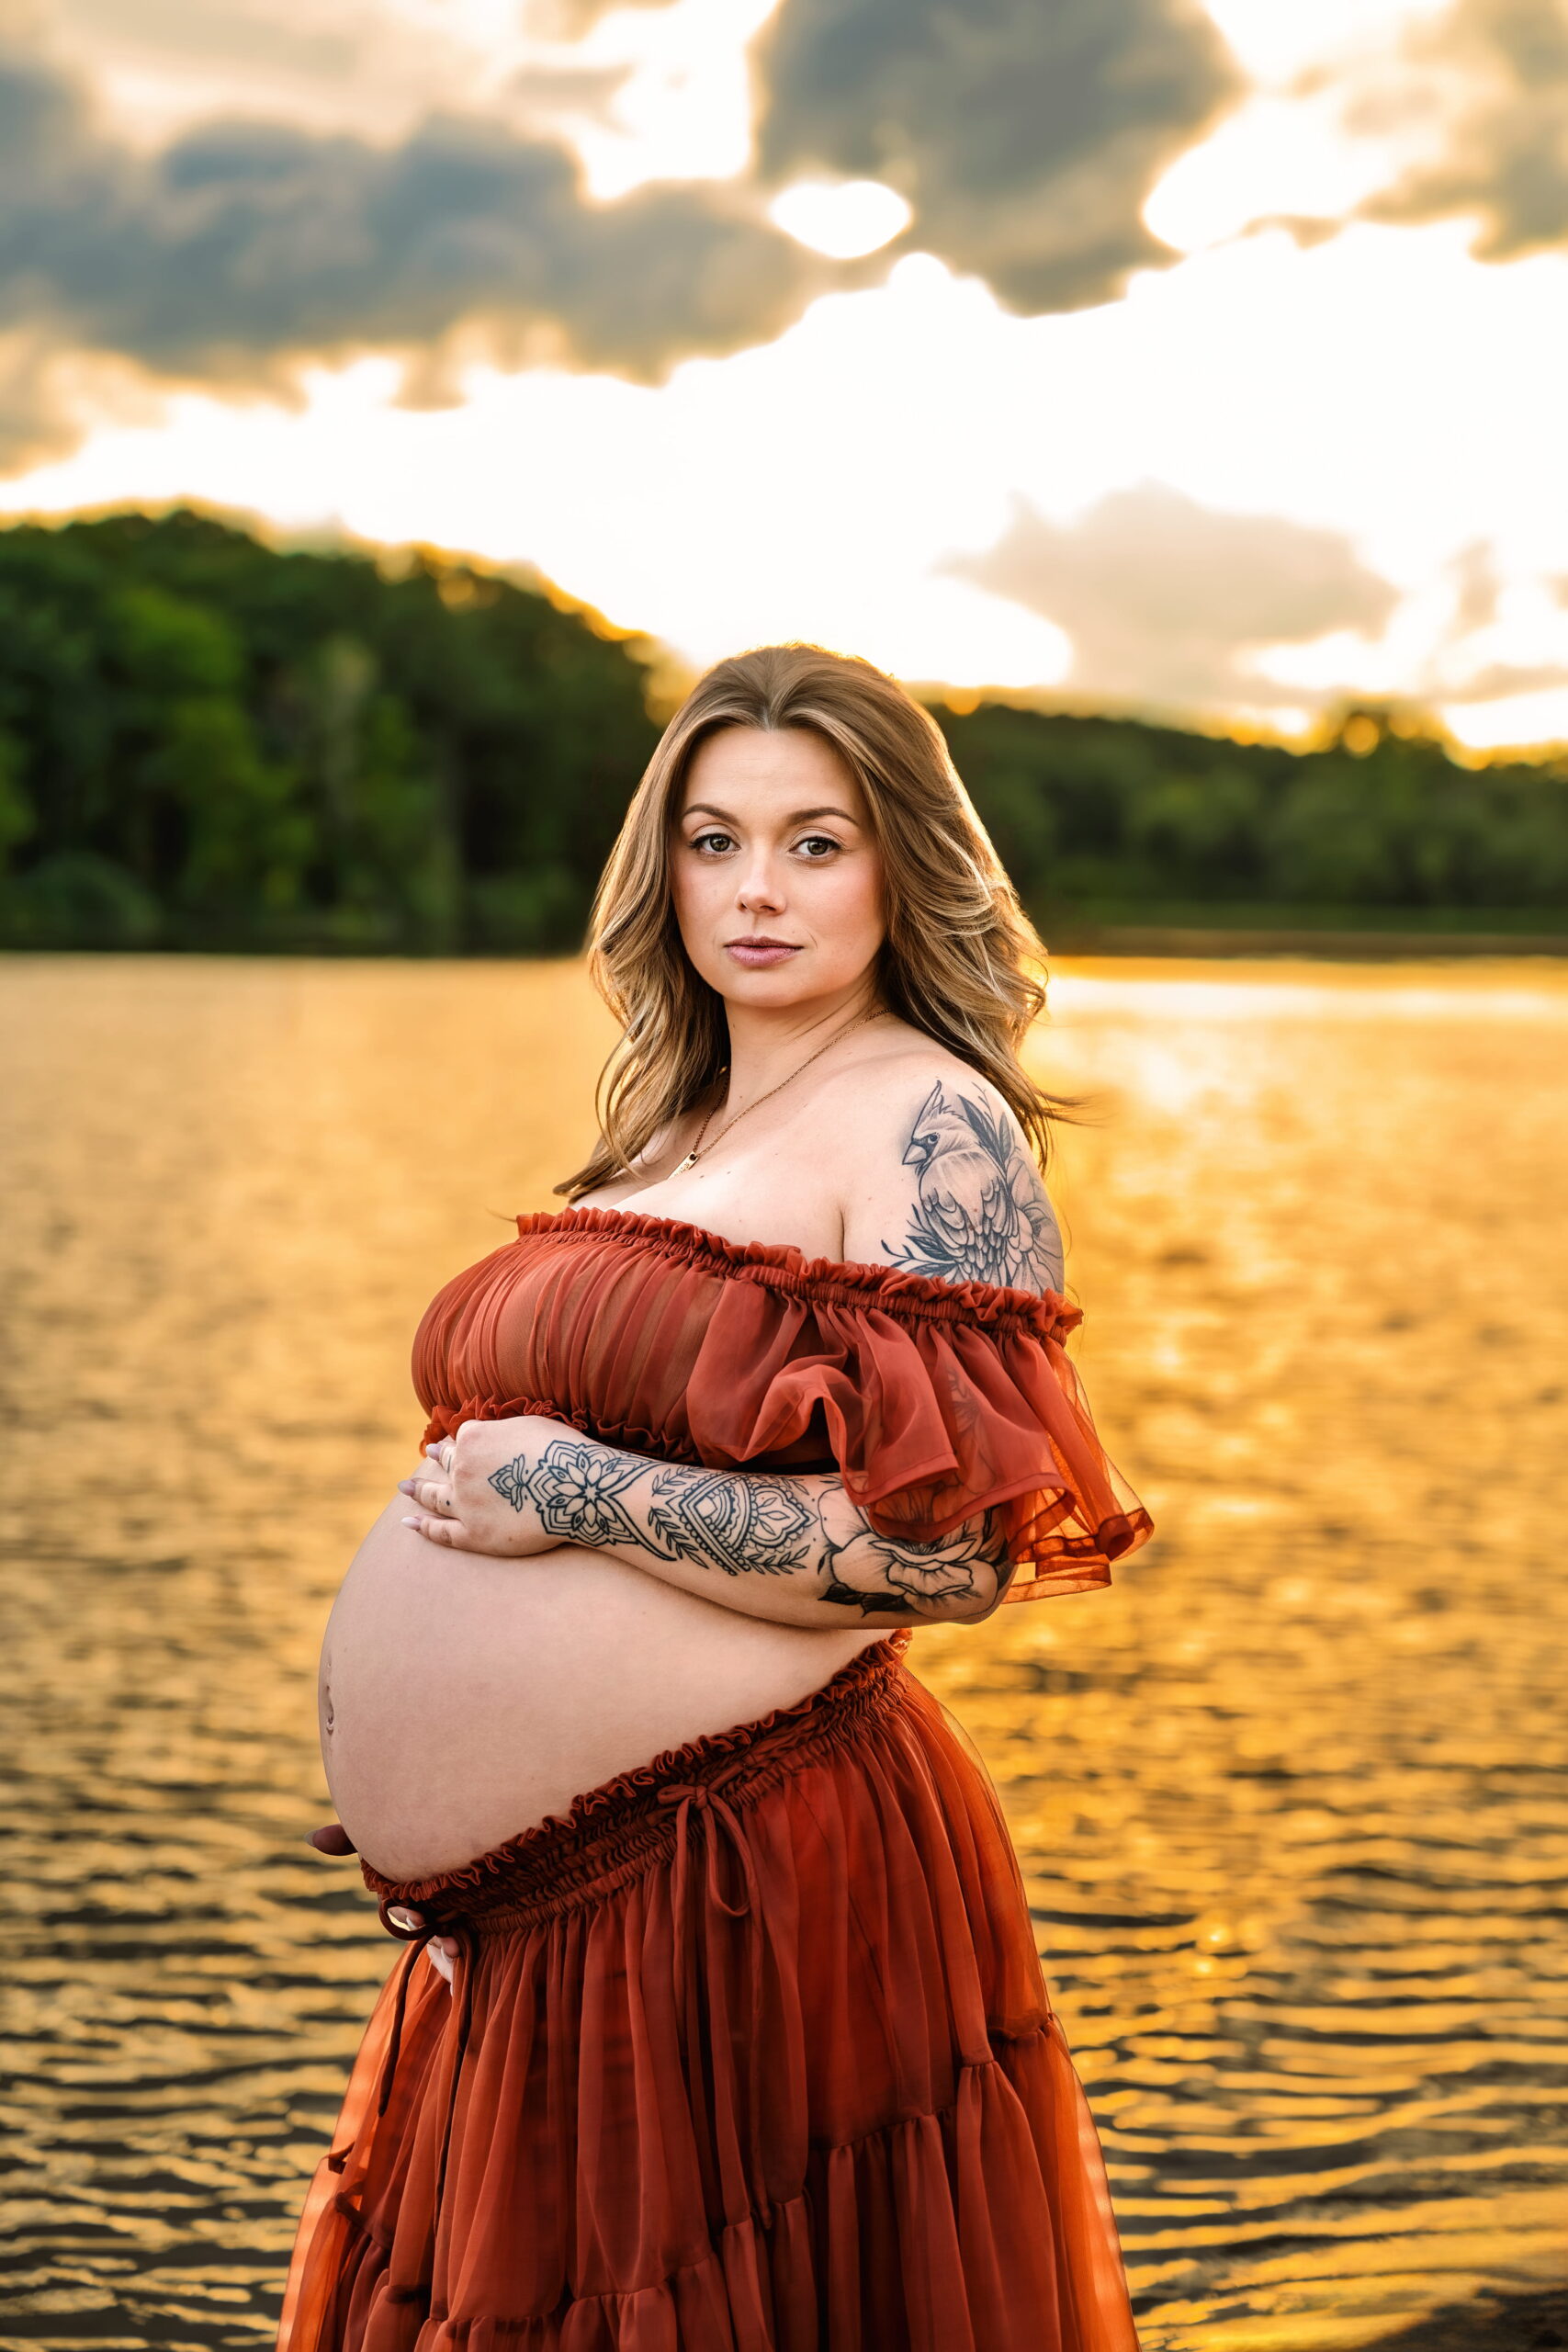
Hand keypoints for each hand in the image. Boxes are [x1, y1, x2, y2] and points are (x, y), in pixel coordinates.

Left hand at [399, 1416, 581, 1556]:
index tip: (453, 1443)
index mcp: (473, 1439)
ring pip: (435, 1498)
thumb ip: (500, 1430)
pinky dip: (424, 1528)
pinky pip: (442, 1532)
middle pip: (445, 1464)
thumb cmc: (560, 1452)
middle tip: (426, 1457)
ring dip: (418, 1491)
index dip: (462, 1441)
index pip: (463, 1438)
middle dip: (435, 1459)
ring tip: (404, 1488)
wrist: (576, 1487)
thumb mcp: (528, 1424)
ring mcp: (465, 1504)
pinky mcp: (474, 1534)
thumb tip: (489, 1433)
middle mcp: (462, 1470)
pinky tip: (409, 1524)